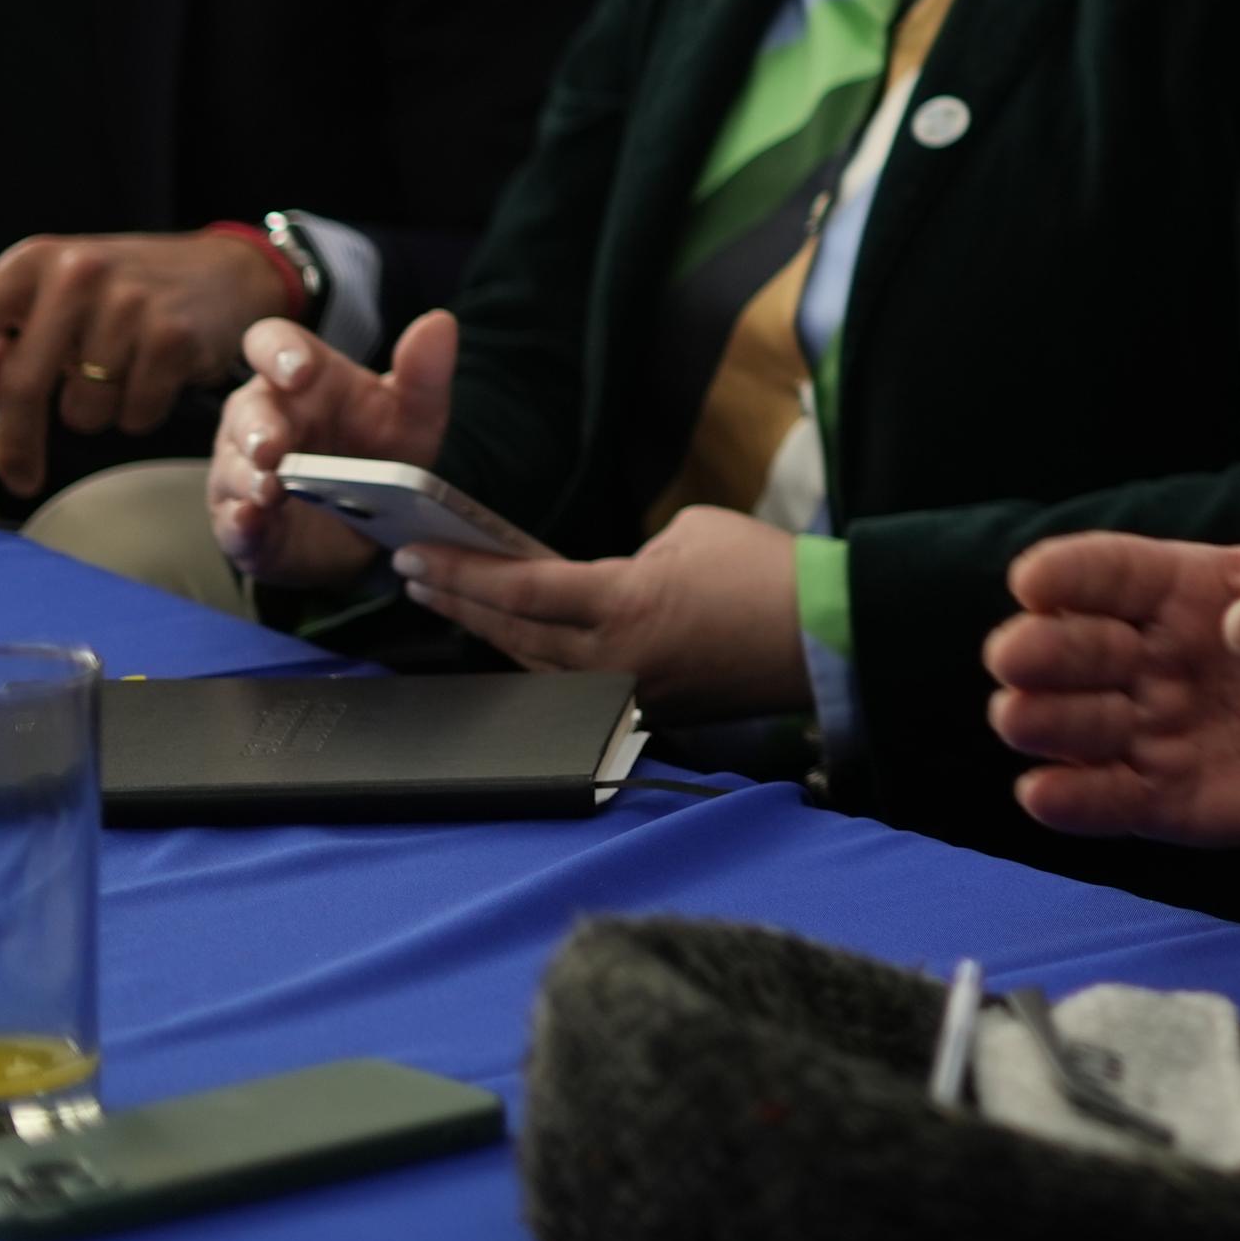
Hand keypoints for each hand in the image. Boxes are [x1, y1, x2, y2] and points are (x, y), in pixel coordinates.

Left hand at [0, 231, 286, 493]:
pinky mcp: (173, 337)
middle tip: (20, 474)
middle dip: (18, 442)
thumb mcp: (58, 294)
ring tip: (118, 381)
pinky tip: (153, 382)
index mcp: (38, 259)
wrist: (228, 272)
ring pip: (82, 409)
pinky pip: (132, 414)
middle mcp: (79, 273)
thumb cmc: (130, 290)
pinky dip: (138, 414)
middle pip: (23, 383)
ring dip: (95, 415)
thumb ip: (3, 337)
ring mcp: (130, 305)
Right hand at [207, 310, 459, 585]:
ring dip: (248, 477)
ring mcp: (244, 471)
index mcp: (302, 380)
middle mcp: (262, 418)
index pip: (272, 344)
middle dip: (258, 427)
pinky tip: (250, 521)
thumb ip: (424, 373)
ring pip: (233, 468)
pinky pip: (232, 522)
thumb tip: (439, 323)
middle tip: (274, 447)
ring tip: (271, 489)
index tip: (301, 370)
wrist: (375, 525)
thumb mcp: (415, 416)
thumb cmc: (382, 452)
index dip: (279, 352)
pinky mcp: (244, 523)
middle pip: (247, 411)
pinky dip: (240, 523)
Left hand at [402, 506, 808, 722]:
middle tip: (414, 575)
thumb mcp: (689, 532)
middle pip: (511, 631)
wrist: (825, 635)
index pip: (520, 587)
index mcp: (621, 605)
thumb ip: (630, 557)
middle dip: (458, 600)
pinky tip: (518, 640)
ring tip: (453, 603)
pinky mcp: (648, 708)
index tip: (416, 554)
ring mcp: (627, 691)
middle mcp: (611, 659)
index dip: (461, 571)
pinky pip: (572, 684)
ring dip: (489, 632)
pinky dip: (536, 659)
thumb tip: (608, 580)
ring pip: (535, 665)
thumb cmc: (766, 571)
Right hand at [986, 406, 1239, 846]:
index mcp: (1177, 588)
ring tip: (1024, 717)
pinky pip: (1103, 801)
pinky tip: (1044, 792)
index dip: (1068, 572)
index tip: (1032, 578)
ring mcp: (1146, 729)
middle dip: (1041, 649)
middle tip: (1021, 654)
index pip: (1107, 570)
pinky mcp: (1158, 799)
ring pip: (1070, 724)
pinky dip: (1070, 800)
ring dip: (1046, 720)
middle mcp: (1145, 657)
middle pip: (1070, 648)